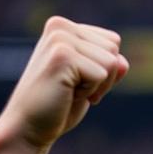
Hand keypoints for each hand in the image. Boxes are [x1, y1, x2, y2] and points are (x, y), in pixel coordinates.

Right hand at [0, 17, 128, 149]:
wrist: (29, 127)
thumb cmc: (59, 106)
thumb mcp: (90, 82)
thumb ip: (108, 67)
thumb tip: (123, 61)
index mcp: (64, 27)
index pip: (112, 42)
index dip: (104, 69)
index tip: (78, 80)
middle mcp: (60, 26)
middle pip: (114, 50)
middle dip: (103, 78)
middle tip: (73, 89)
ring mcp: (60, 39)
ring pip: (111, 62)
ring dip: (97, 86)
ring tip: (69, 91)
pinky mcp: (62, 55)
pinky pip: (101, 75)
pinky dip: (90, 92)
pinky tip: (67, 95)